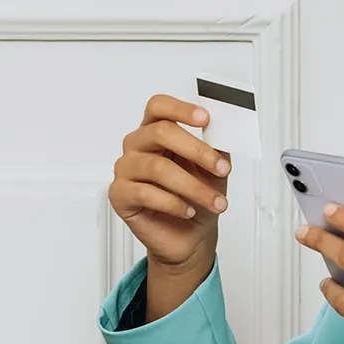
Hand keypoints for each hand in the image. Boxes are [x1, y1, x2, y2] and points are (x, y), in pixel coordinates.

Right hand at [108, 94, 230, 270]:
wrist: (189, 236)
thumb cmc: (196, 198)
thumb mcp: (214, 169)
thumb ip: (216, 147)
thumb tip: (224, 132)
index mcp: (155, 131)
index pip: (159, 107)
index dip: (181, 109)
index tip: (205, 119)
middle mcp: (138, 146)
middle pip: (159, 132)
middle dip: (197, 150)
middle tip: (220, 168)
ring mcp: (126, 169)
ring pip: (158, 167)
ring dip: (192, 186)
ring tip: (212, 201)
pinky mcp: (119, 195)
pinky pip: (146, 193)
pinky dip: (174, 203)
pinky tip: (188, 210)